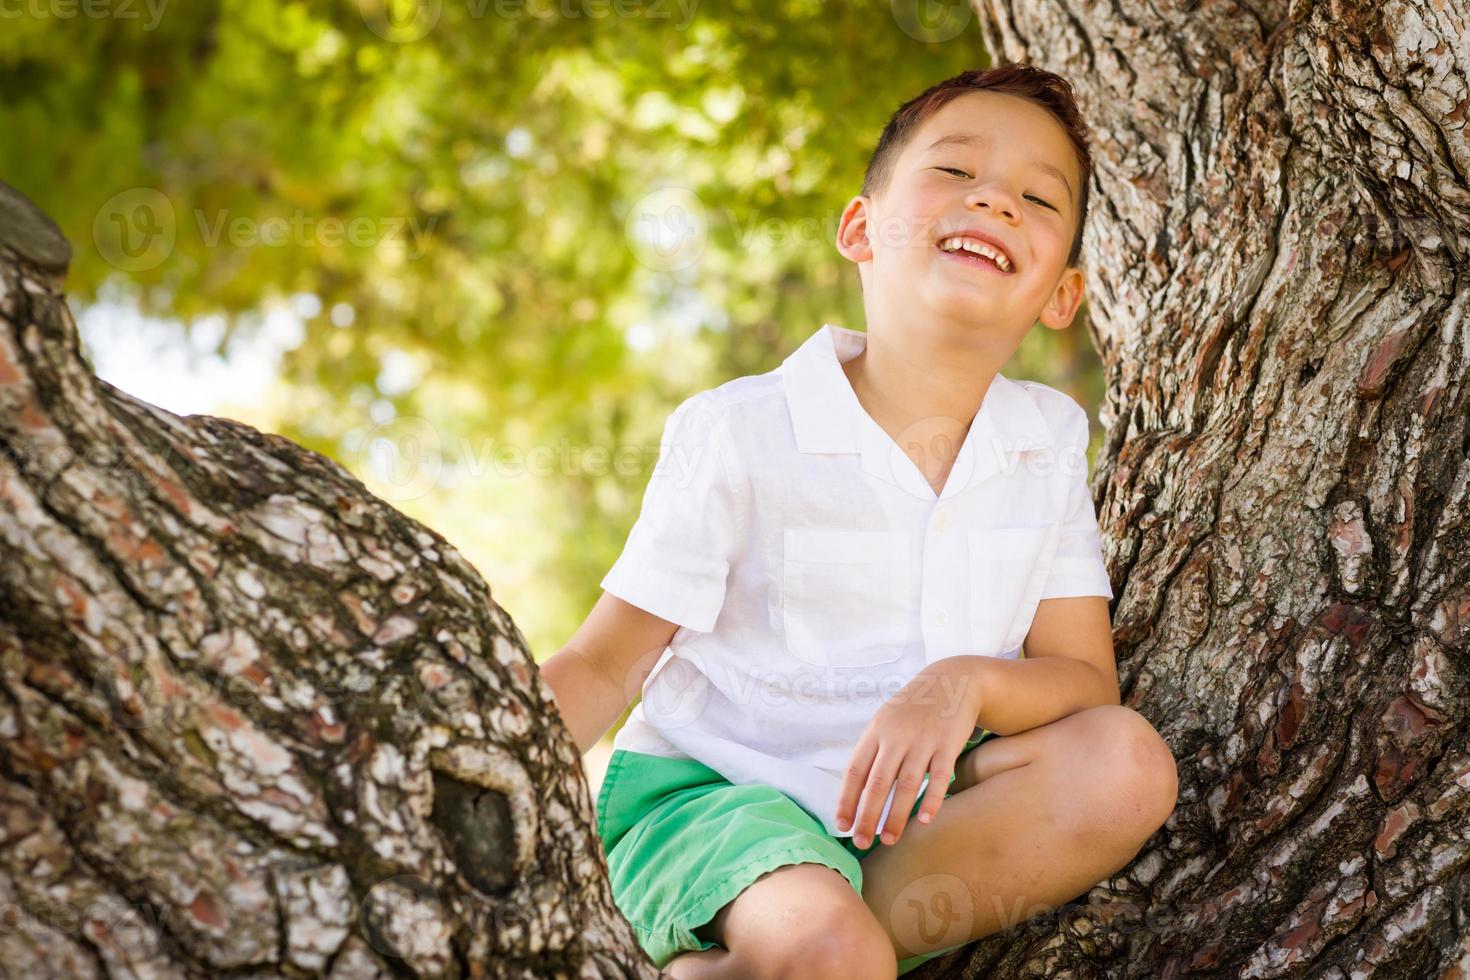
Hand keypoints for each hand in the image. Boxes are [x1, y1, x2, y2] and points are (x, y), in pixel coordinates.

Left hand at [834, 657, 984, 847]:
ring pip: (906, 785)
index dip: (846, 799)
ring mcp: (923, 741)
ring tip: (889, 840)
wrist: (952, 680)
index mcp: (876, 732)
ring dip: (896, 816)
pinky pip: (938, 777)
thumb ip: (873, 751)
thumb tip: (855, 790)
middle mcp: (896, 737)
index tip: (842, 825)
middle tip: (862, 842)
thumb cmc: (913, 709)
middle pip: (877, 782)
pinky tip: (924, 820)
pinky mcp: (948, 744)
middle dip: (868, 816)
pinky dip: (931, 800)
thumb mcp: (885, 721)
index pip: (855, 771)